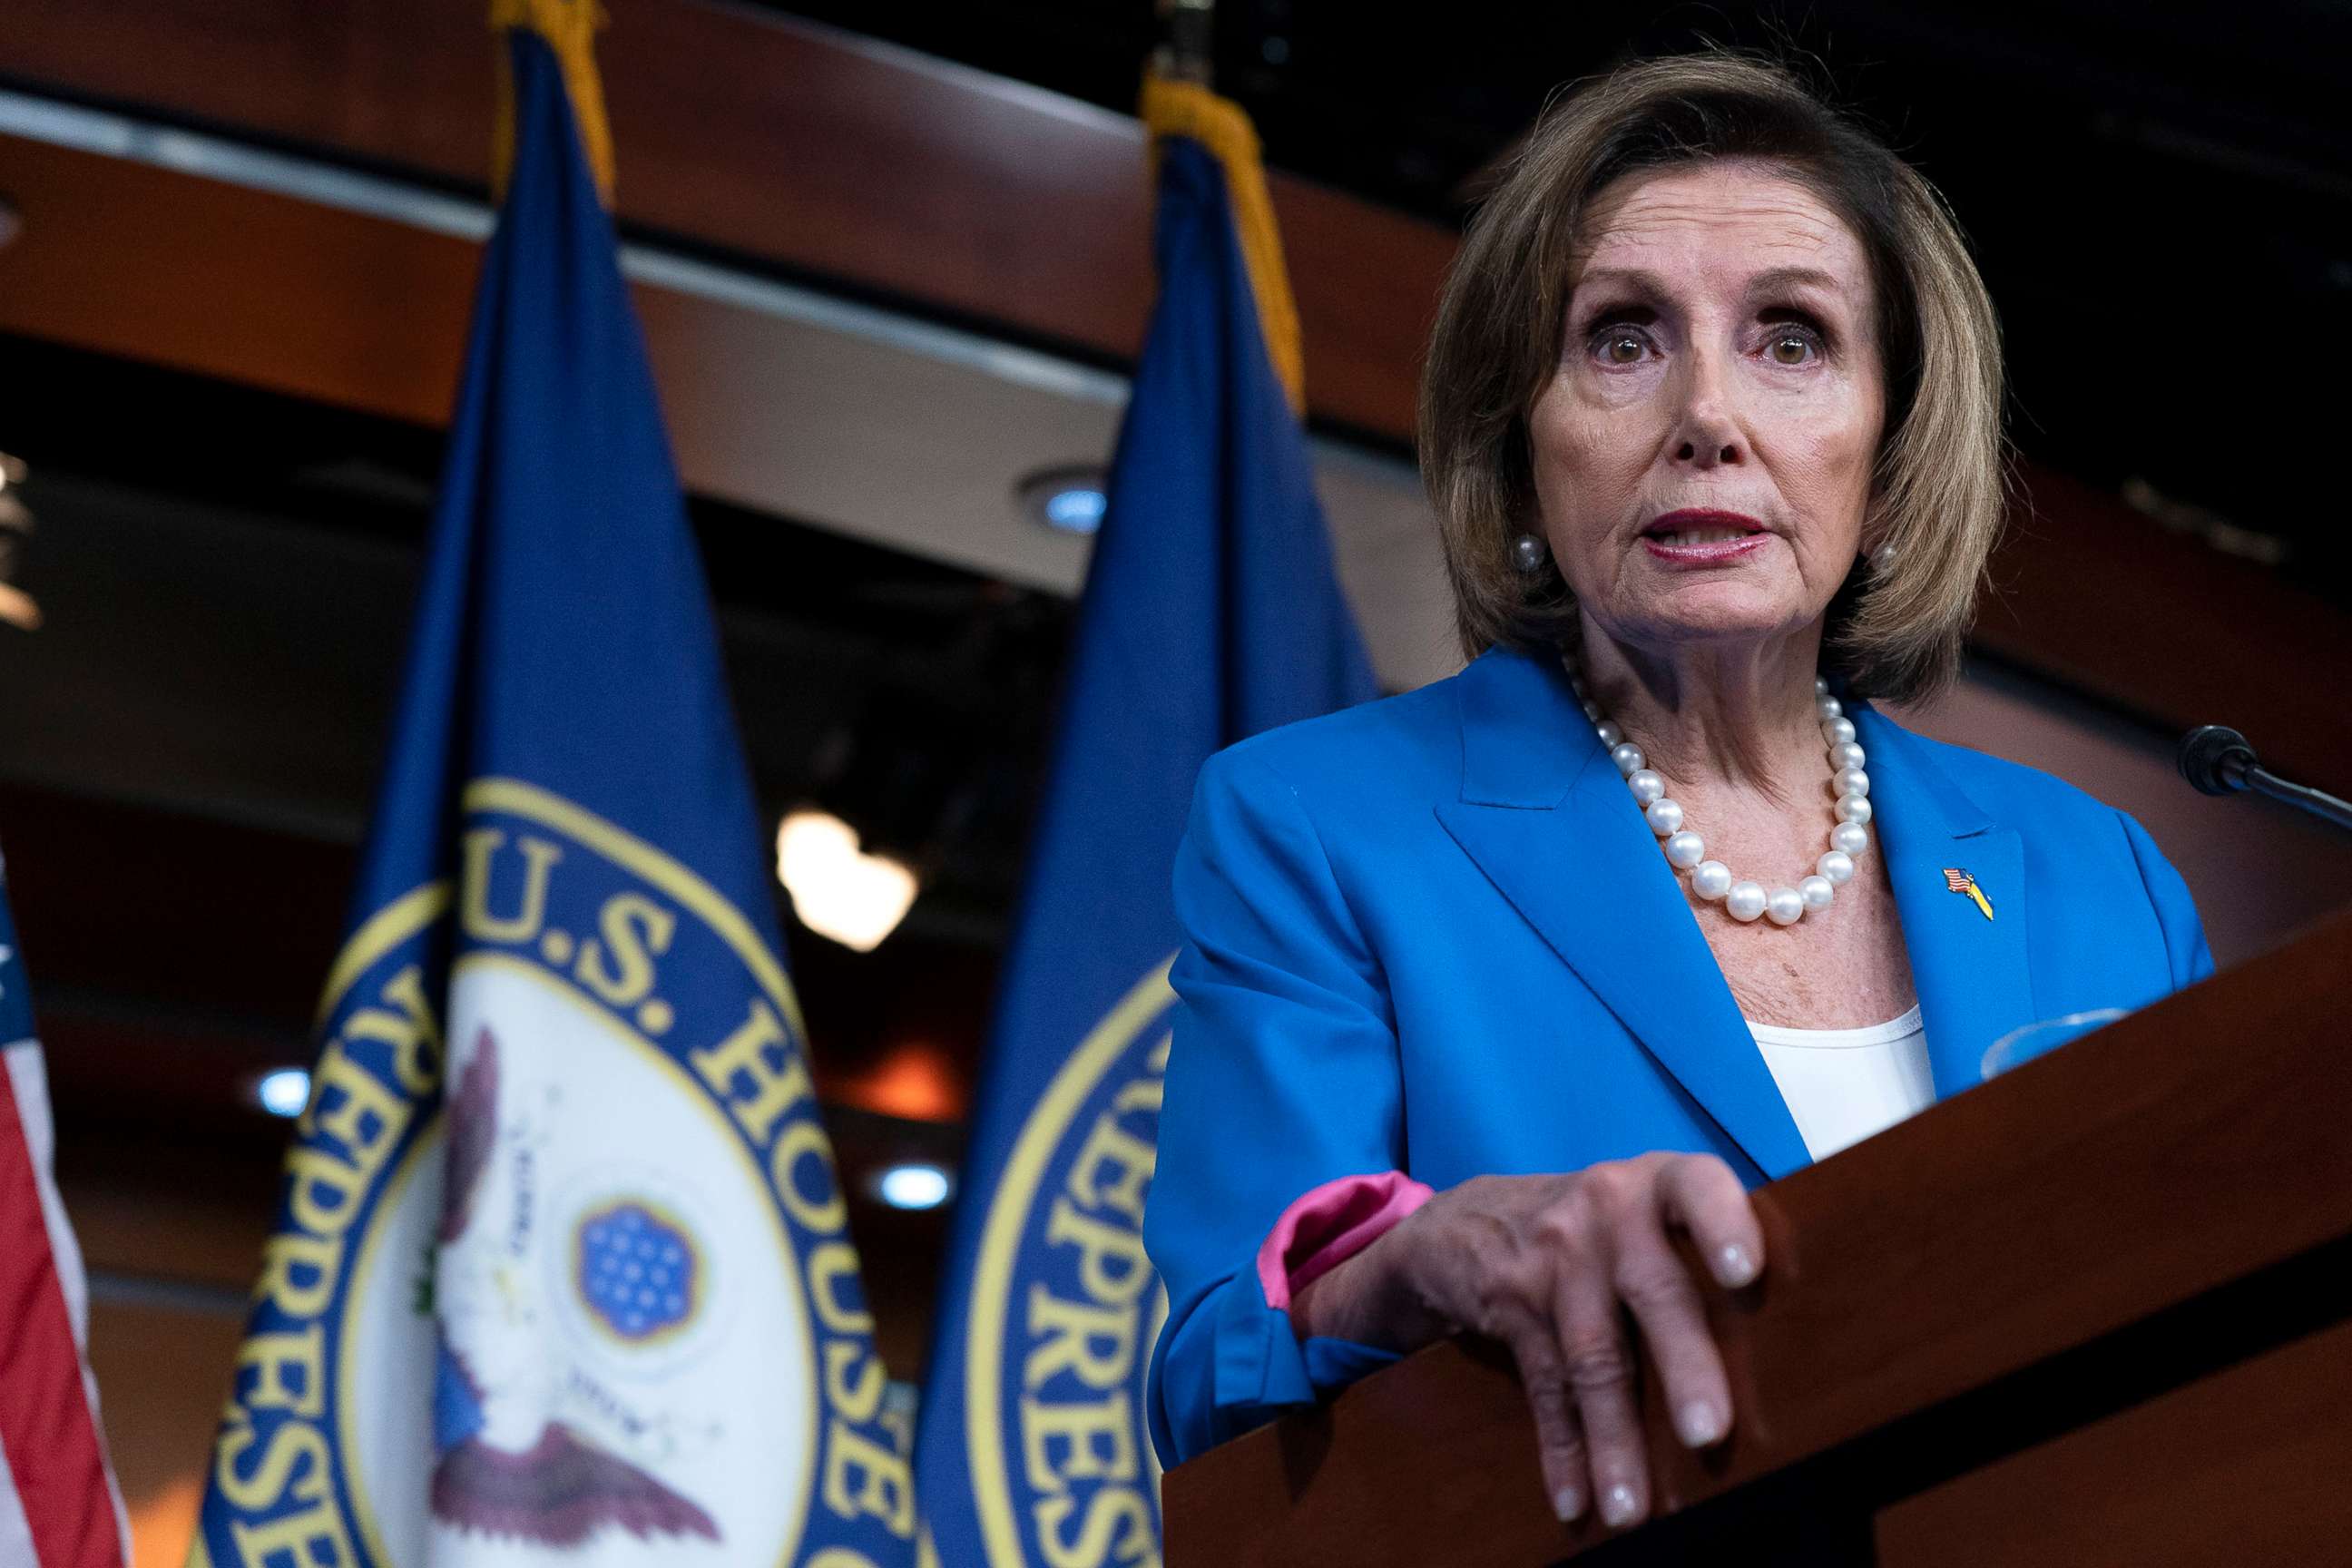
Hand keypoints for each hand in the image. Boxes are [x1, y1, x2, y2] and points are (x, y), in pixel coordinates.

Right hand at [1288, 1153, 1762, 1530]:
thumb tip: (1797, 1349)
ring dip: (1615, 1437)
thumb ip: (1709, 1251)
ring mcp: (1554, 1257)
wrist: (1474, 1221)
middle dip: (1682, 1364)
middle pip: (1652, 1290)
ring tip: (1634, 1508)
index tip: (1746, 1274)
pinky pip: (1544, 1386)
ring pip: (1593, 1354)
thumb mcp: (1652, 1210)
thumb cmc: (1607, 1228)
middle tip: (1709, 1433)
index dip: (1723, 1225)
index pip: (1696, 1189)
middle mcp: (1607, 1210)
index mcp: (1658, 1185)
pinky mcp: (1512, 1305)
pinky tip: (1576, 1501)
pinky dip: (1563, 1449)